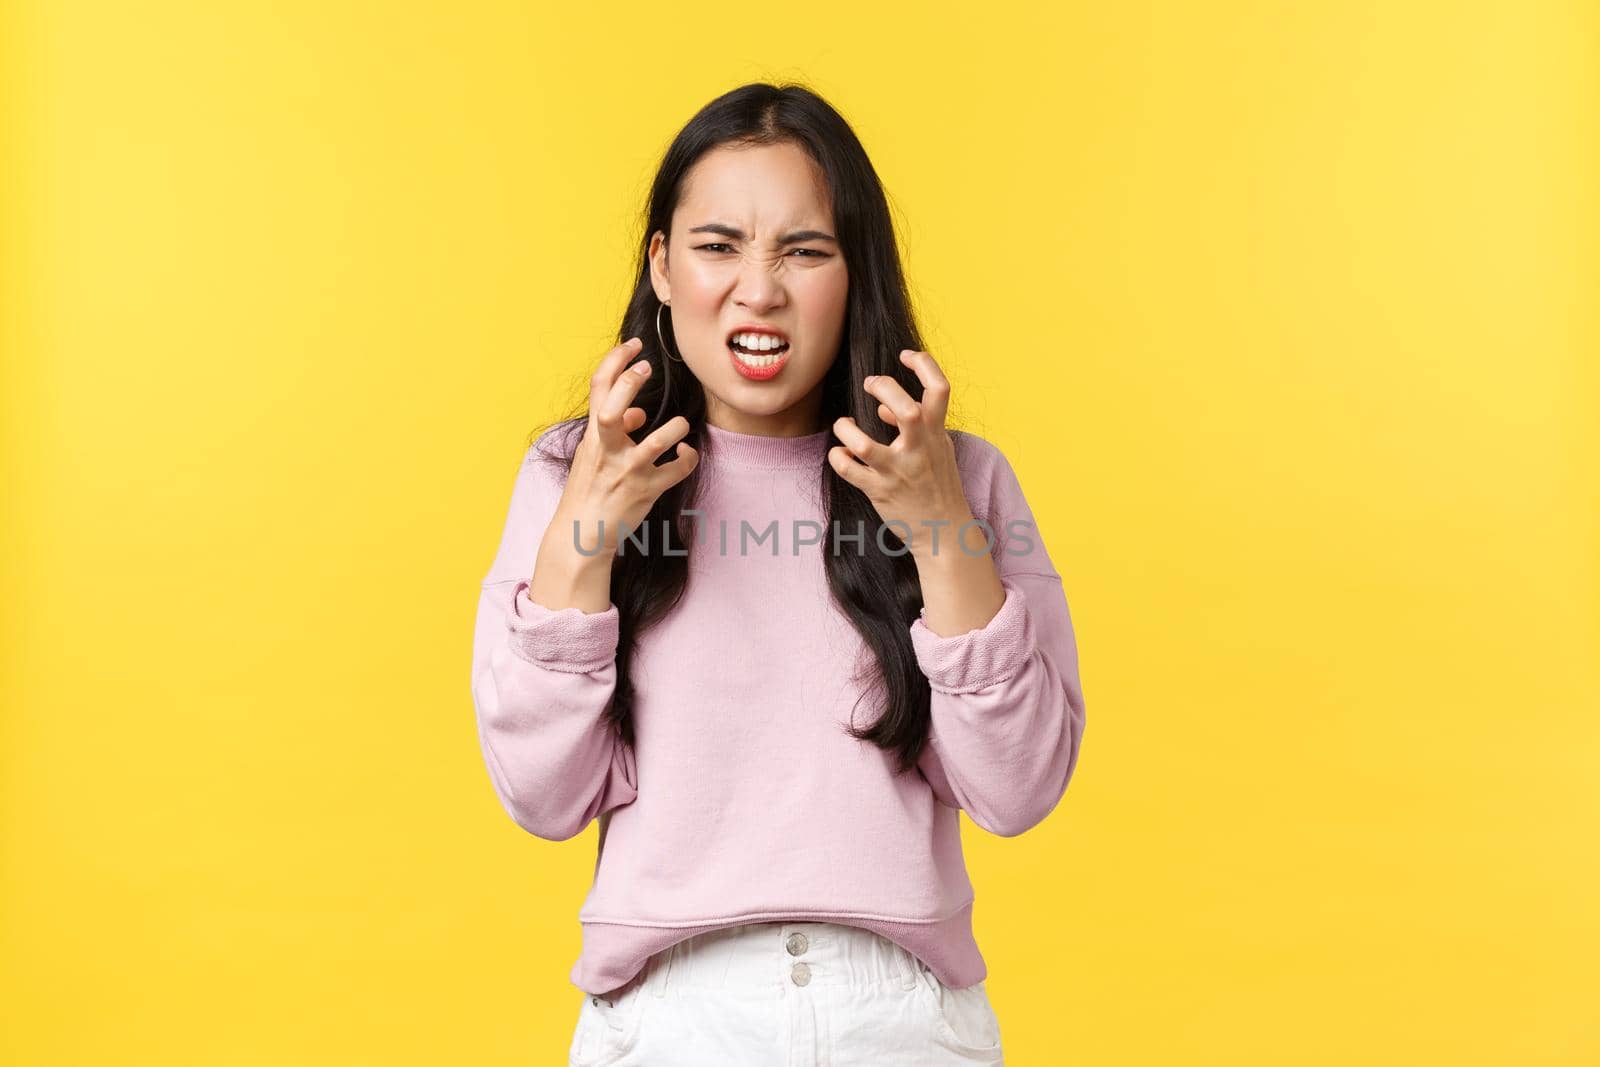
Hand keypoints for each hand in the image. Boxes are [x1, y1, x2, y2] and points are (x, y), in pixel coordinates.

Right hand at [541, 338, 697, 567]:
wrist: (581, 534)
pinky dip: (688, 458)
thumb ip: (614, 430)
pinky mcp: (646, 492)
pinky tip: (688, 454)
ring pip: (656, 442)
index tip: (634, 346)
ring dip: (675, 429)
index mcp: (593, 435)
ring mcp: (627, 471)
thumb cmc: (589, 489)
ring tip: (680, 425)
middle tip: (648, 368)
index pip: (598, 388)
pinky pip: (676, 470)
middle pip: (612, 409)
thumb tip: (638, 413)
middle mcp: (607, 450)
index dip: (615, 360)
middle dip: (630, 383)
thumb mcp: (593, 454)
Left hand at [828, 349, 976, 560]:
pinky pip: (849, 471)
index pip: (940, 389)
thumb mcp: (937, 450)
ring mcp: (899, 472)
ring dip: (846, 430)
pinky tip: (840, 453)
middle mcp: (919, 450)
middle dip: (884, 387)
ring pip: (865, 445)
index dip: (923, 364)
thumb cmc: (939, 485)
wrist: (945, 532)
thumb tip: (883, 407)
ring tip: (844, 426)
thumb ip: (916, 425)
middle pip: (907, 410)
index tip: (904, 356)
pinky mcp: (880, 492)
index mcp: (937, 434)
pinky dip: (838, 457)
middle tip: (869, 384)